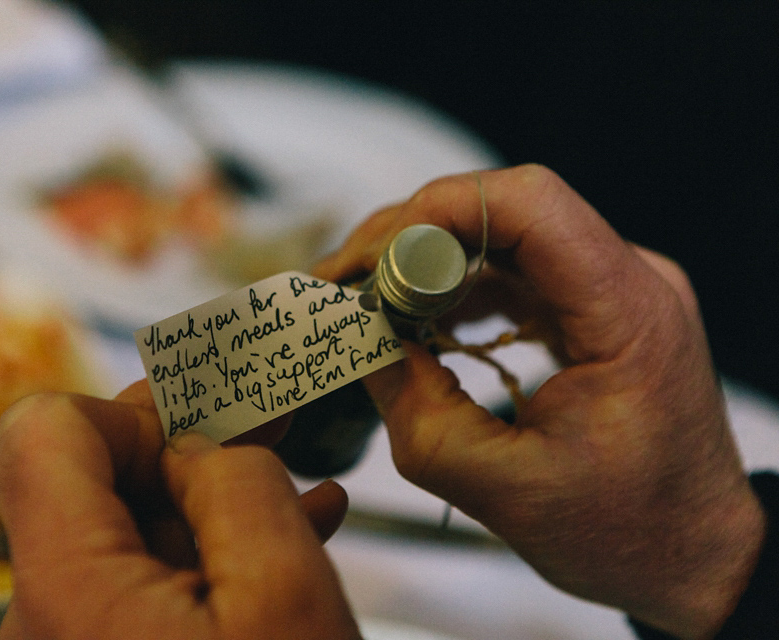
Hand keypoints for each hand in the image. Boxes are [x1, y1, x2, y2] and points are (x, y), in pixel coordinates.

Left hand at [0, 381, 359, 639]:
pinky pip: (140, 580)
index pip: (46, 431)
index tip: (210, 422)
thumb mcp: (285, 592)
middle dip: (187, 452)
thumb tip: (204, 430)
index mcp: (68, 596)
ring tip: (295, 488)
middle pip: (89, 480)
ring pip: (127, 530)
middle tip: (269, 432)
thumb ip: (237, 479)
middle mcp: (45, 623)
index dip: (131, 409)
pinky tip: (279, 533)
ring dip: (209, 502)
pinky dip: (204, 549)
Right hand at [316, 165, 764, 638]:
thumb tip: (358, 339)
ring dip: (426, 262)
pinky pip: (513, 271)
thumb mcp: (500, 486)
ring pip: (500, 236)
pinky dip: (455, 288)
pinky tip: (417, 322)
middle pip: (505, 211)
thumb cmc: (625, 532)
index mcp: (626, 312)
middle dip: (412, 238)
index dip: (436, 213)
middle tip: (346, 283)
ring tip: (369, 304)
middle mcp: (628, 281)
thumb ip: (416, 410)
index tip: (371, 263)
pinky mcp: (590, 308)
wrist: (693, 554)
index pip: (529, 204)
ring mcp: (610, 290)